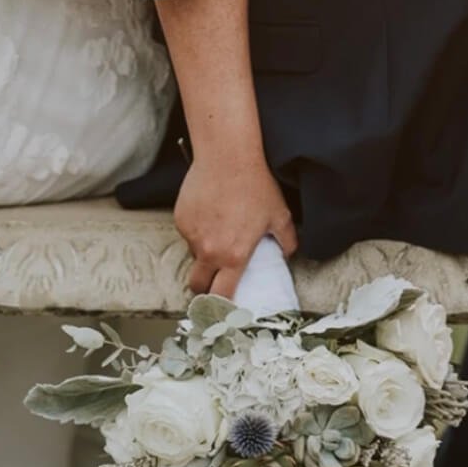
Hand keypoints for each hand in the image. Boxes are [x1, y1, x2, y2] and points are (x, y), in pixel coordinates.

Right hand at [174, 149, 297, 300]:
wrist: (228, 156)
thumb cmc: (255, 185)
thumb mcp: (280, 216)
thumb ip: (287, 242)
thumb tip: (286, 253)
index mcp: (233, 256)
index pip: (221, 296)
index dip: (221, 307)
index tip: (224, 310)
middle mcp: (208, 250)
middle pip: (197, 284)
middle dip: (204, 289)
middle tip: (213, 282)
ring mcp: (191, 233)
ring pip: (193, 254)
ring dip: (203, 252)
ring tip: (218, 230)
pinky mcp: (180, 217)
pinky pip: (187, 232)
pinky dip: (197, 229)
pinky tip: (210, 211)